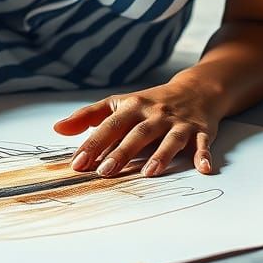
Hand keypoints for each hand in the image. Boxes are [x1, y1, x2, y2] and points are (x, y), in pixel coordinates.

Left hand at [52, 76, 222, 177]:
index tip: (77, 163)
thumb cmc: (150, 103)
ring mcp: (178, 123)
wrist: (195, 89)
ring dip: (160, 156)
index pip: (110, 125)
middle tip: (105, 172)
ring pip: (168, 139)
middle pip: (137, 133)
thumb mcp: (118, 104)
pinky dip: (203, 156)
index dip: (93, 143)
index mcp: (132, 106)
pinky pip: (202, 144)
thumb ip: (89, 117)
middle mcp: (155, 114)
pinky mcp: (201, 131)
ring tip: (148, 173)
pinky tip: (204, 169)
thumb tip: (58, 129)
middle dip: (121, 152)